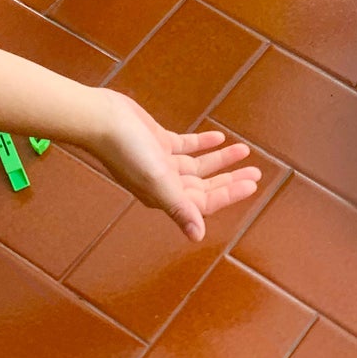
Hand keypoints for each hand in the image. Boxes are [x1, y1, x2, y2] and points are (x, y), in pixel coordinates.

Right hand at [92, 95, 260, 238]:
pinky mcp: (157, 141)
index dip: (229, 195)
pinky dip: (202, 143)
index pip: (205, 201)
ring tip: (244, 151)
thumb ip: (179, 208)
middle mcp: (165, 182)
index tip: (253, 185)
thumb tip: (197, 237)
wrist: (100, 120)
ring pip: (198, 165)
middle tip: (256, 172)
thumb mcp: (157, 181)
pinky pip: (186, 146)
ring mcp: (161, 161)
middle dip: (230, 180)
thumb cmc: (126, 151)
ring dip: (221, 159)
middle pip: (205, 185)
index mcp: (165, 196)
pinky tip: (219, 137)